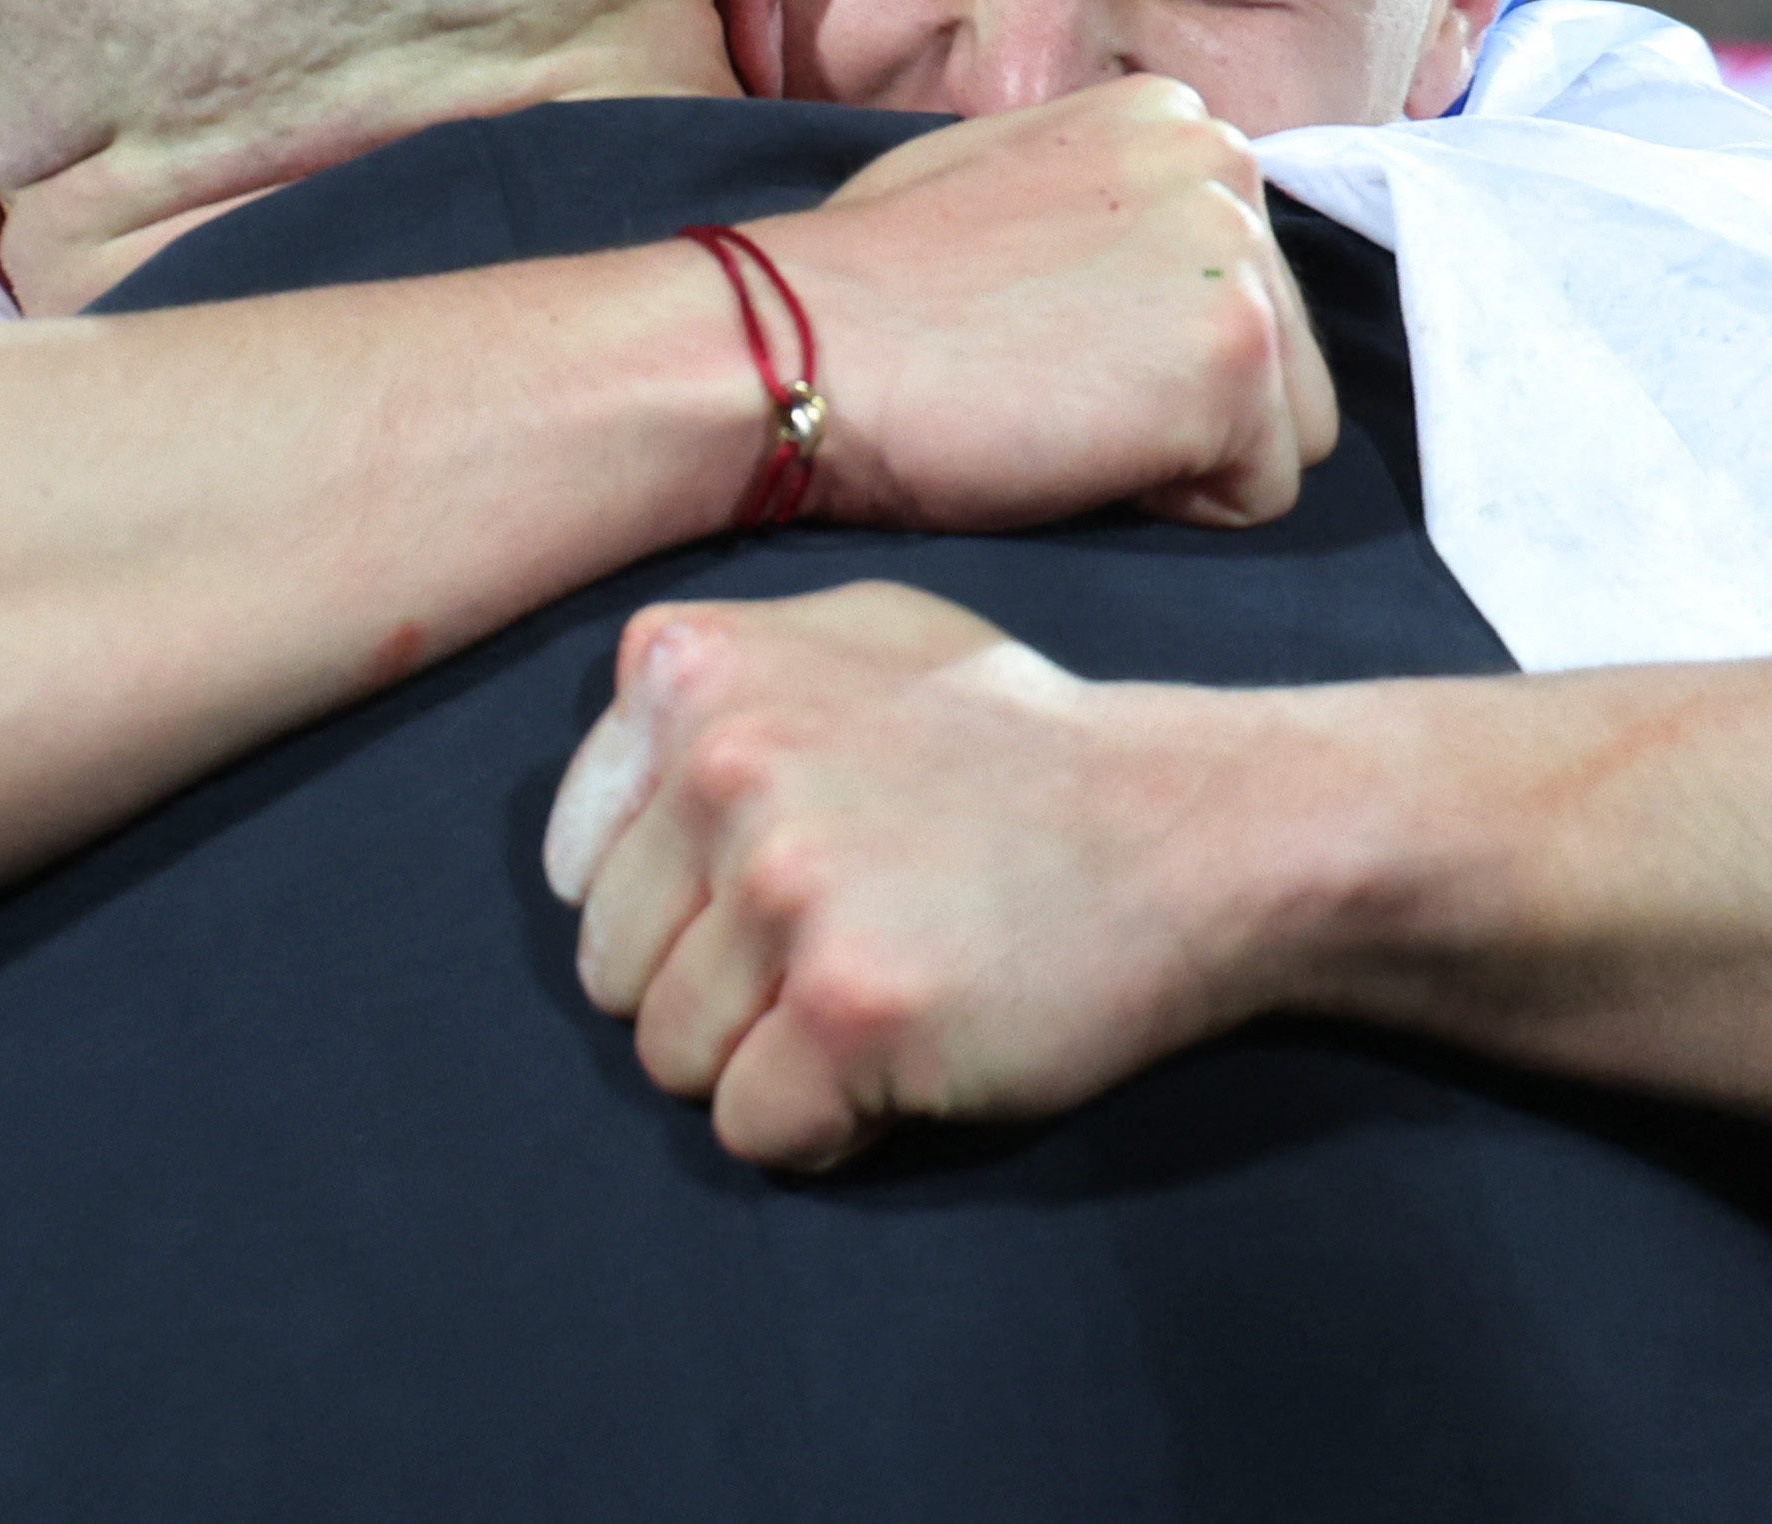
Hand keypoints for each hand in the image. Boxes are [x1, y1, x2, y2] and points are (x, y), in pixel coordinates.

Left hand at [545, 582, 1275, 1171]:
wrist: (1193, 830)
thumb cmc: (1015, 748)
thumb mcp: (851, 642)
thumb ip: (710, 692)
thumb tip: (578, 829)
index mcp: (692, 666)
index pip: (579, 867)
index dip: (677, 906)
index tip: (783, 887)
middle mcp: (723, 762)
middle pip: (614, 970)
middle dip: (716, 989)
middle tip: (848, 945)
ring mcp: (787, 885)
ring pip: (670, 1058)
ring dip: (766, 1060)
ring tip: (880, 992)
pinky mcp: (851, 1009)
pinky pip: (755, 1128)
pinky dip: (825, 1125)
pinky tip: (907, 1054)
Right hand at [737, 78, 1336, 532]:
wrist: (796, 345)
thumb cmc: (869, 285)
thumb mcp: (1013, 182)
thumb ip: (1114, 202)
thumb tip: (1167, 267)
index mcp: (1174, 116)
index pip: (1242, 276)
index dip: (1147, 343)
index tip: (1046, 342)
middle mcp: (1227, 163)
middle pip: (1284, 351)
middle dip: (1183, 404)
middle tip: (1044, 390)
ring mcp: (1244, 258)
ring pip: (1286, 427)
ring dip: (1186, 458)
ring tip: (1059, 418)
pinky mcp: (1239, 357)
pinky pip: (1261, 495)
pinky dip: (1173, 509)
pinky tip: (1068, 452)